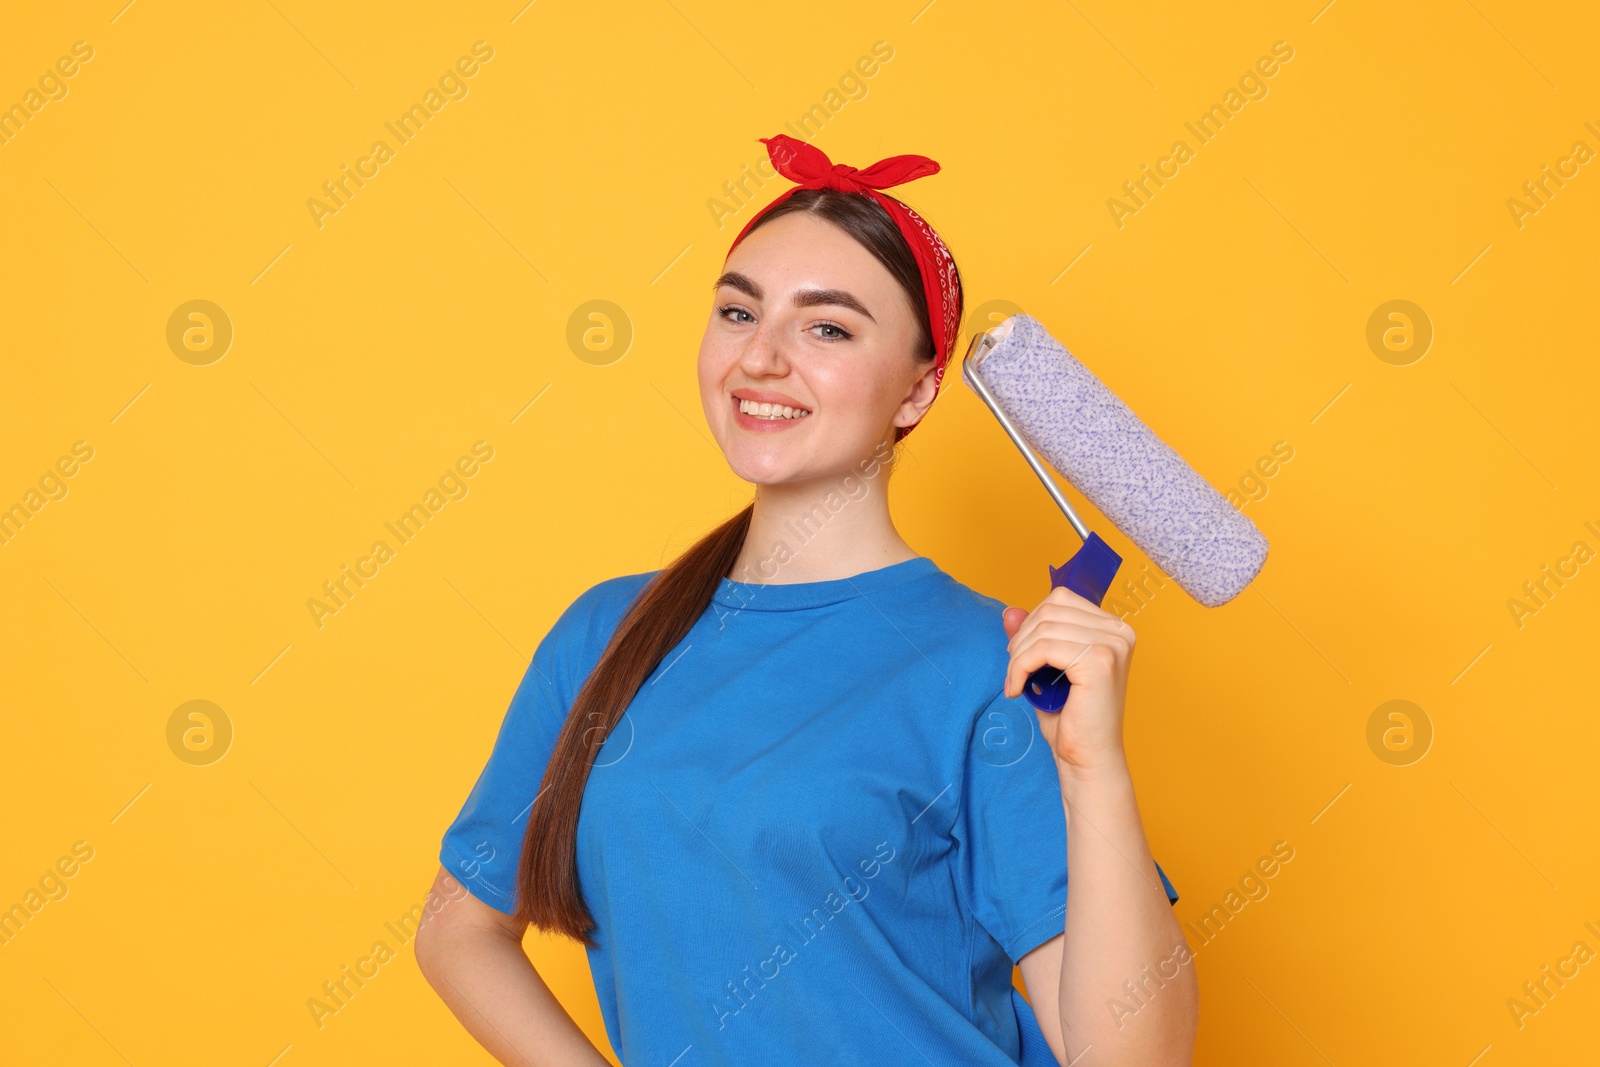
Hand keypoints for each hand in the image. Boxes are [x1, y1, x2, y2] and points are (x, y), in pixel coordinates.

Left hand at [1001, 586, 1134, 776]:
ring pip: (1043, 628)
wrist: (1087, 759)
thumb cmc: (1070, 719)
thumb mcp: (1045, 668)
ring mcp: (1113, 644)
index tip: (1020, 654)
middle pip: (1050, 609)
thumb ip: (1031, 637)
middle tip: (1014, 672)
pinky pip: (1043, 648)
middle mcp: (1120, 632)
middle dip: (1021, 639)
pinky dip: (1020, 667)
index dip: (1031, 623)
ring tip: (1015, 682)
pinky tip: (1017, 690)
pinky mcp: (1099, 660)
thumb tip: (1008, 610)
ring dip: (1018, 656)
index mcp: (1113, 628)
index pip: (1060, 599)